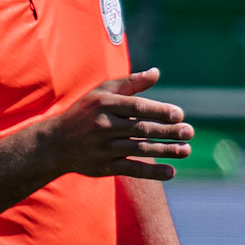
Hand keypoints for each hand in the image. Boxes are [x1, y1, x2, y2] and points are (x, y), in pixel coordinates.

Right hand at [42, 70, 192, 182]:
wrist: (55, 143)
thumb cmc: (84, 113)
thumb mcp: (102, 93)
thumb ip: (130, 83)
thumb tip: (157, 72)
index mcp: (106, 104)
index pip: (138, 108)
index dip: (160, 111)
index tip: (179, 115)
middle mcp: (105, 125)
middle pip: (142, 129)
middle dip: (168, 131)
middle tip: (189, 132)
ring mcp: (104, 147)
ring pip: (140, 149)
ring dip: (166, 150)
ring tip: (186, 150)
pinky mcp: (104, 167)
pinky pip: (132, 169)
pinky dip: (152, 172)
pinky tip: (171, 172)